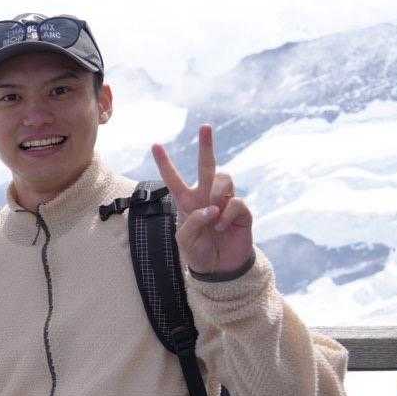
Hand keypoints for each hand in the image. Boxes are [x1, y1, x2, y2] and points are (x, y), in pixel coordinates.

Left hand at [150, 125, 253, 276]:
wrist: (220, 268)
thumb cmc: (199, 252)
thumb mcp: (184, 240)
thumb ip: (191, 222)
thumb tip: (211, 208)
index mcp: (186, 202)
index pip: (173, 179)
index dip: (165, 163)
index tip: (155, 145)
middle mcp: (206, 197)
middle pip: (207, 166)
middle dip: (206, 146)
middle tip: (205, 127)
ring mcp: (225, 202)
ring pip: (223, 179)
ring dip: (217, 195)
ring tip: (213, 217)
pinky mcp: (241, 211)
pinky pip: (236, 202)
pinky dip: (227, 214)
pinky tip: (222, 226)